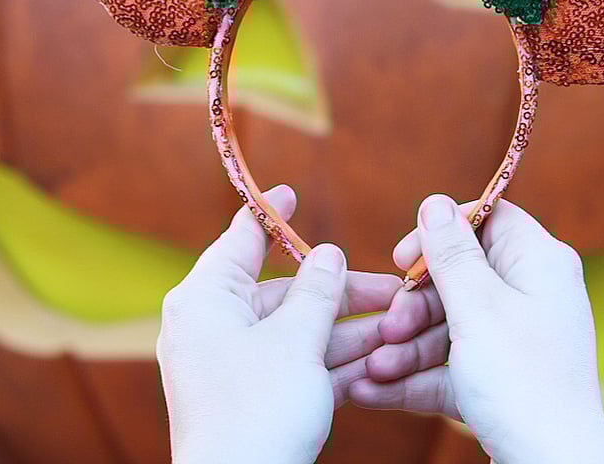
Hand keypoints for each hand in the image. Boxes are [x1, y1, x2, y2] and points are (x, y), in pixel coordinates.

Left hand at [157, 185, 400, 463]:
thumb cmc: (258, 412)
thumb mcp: (295, 339)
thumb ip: (317, 290)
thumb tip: (328, 253)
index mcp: (205, 299)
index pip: (241, 239)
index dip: (272, 214)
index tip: (294, 191)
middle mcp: (212, 326)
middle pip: (283, 291)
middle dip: (339, 292)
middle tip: (390, 288)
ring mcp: (230, 365)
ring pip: (295, 332)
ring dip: (345, 331)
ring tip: (398, 325)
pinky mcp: (249, 399)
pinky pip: (293, 366)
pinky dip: (329, 364)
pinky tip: (376, 361)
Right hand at [349, 196, 603, 463]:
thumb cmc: (524, 383)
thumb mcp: (479, 308)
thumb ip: (452, 252)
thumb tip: (435, 201)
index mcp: (538, 263)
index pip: (487, 219)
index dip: (441, 232)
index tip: (402, 257)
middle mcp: (531, 294)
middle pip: (460, 277)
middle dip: (414, 304)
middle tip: (387, 326)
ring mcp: (517, 339)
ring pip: (450, 326)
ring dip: (406, 346)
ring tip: (373, 368)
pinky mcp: (503, 379)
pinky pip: (453, 365)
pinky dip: (416, 376)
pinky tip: (373, 389)